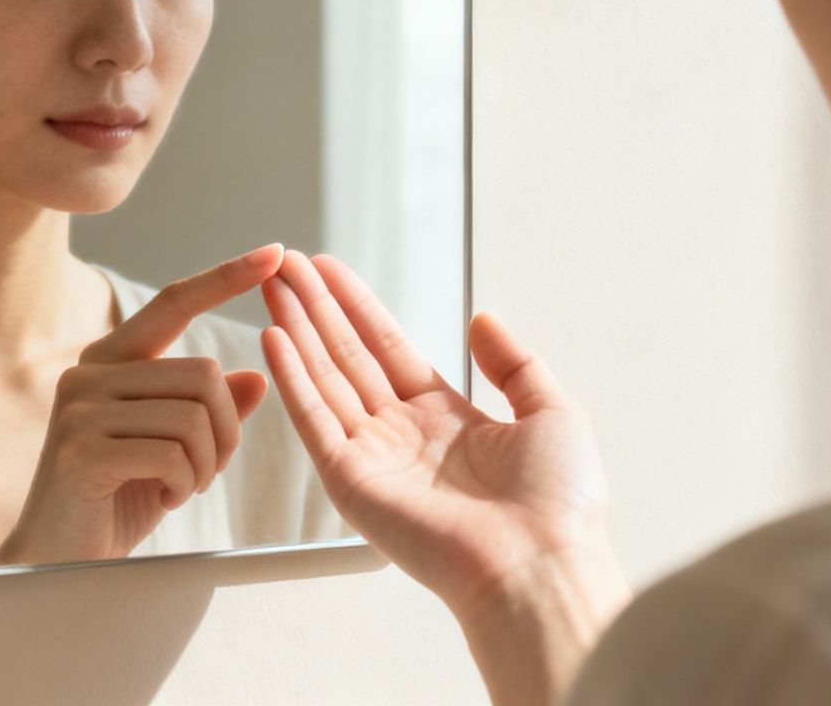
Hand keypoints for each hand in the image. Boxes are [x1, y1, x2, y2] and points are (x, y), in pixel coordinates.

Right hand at [0, 244, 281, 566]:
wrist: (57, 560)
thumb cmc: (116, 499)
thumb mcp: (173, 448)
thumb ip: (210, 411)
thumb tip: (258, 377)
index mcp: (110, 360)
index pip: (174, 301)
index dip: (226, 276)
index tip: (276, 252)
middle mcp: (90, 373)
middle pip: (203, 374)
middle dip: (226, 432)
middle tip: (210, 471)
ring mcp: (80, 410)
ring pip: (193, 416)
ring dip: (206, 464)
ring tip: (184, 487)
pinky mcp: (82, 451)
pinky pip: (172, 454)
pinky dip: (185, 485)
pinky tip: (165, 500)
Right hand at [260, 251, 626, 705]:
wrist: (540, 565)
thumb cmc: (558, 505)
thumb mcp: (551, 412)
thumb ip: (514, 362)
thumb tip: (482, 318)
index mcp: (447, 420)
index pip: (388, 349)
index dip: (357, 307)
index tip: (328, 270)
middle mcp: (403, 435)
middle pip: (348, 356)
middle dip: (316, 308)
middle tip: (286, 265)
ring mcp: (373, 457)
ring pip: (324, 379)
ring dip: (296, 329)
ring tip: (272, 284)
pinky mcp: (351, 481)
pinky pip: (315, 420)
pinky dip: (292, 378)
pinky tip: (274, 337)